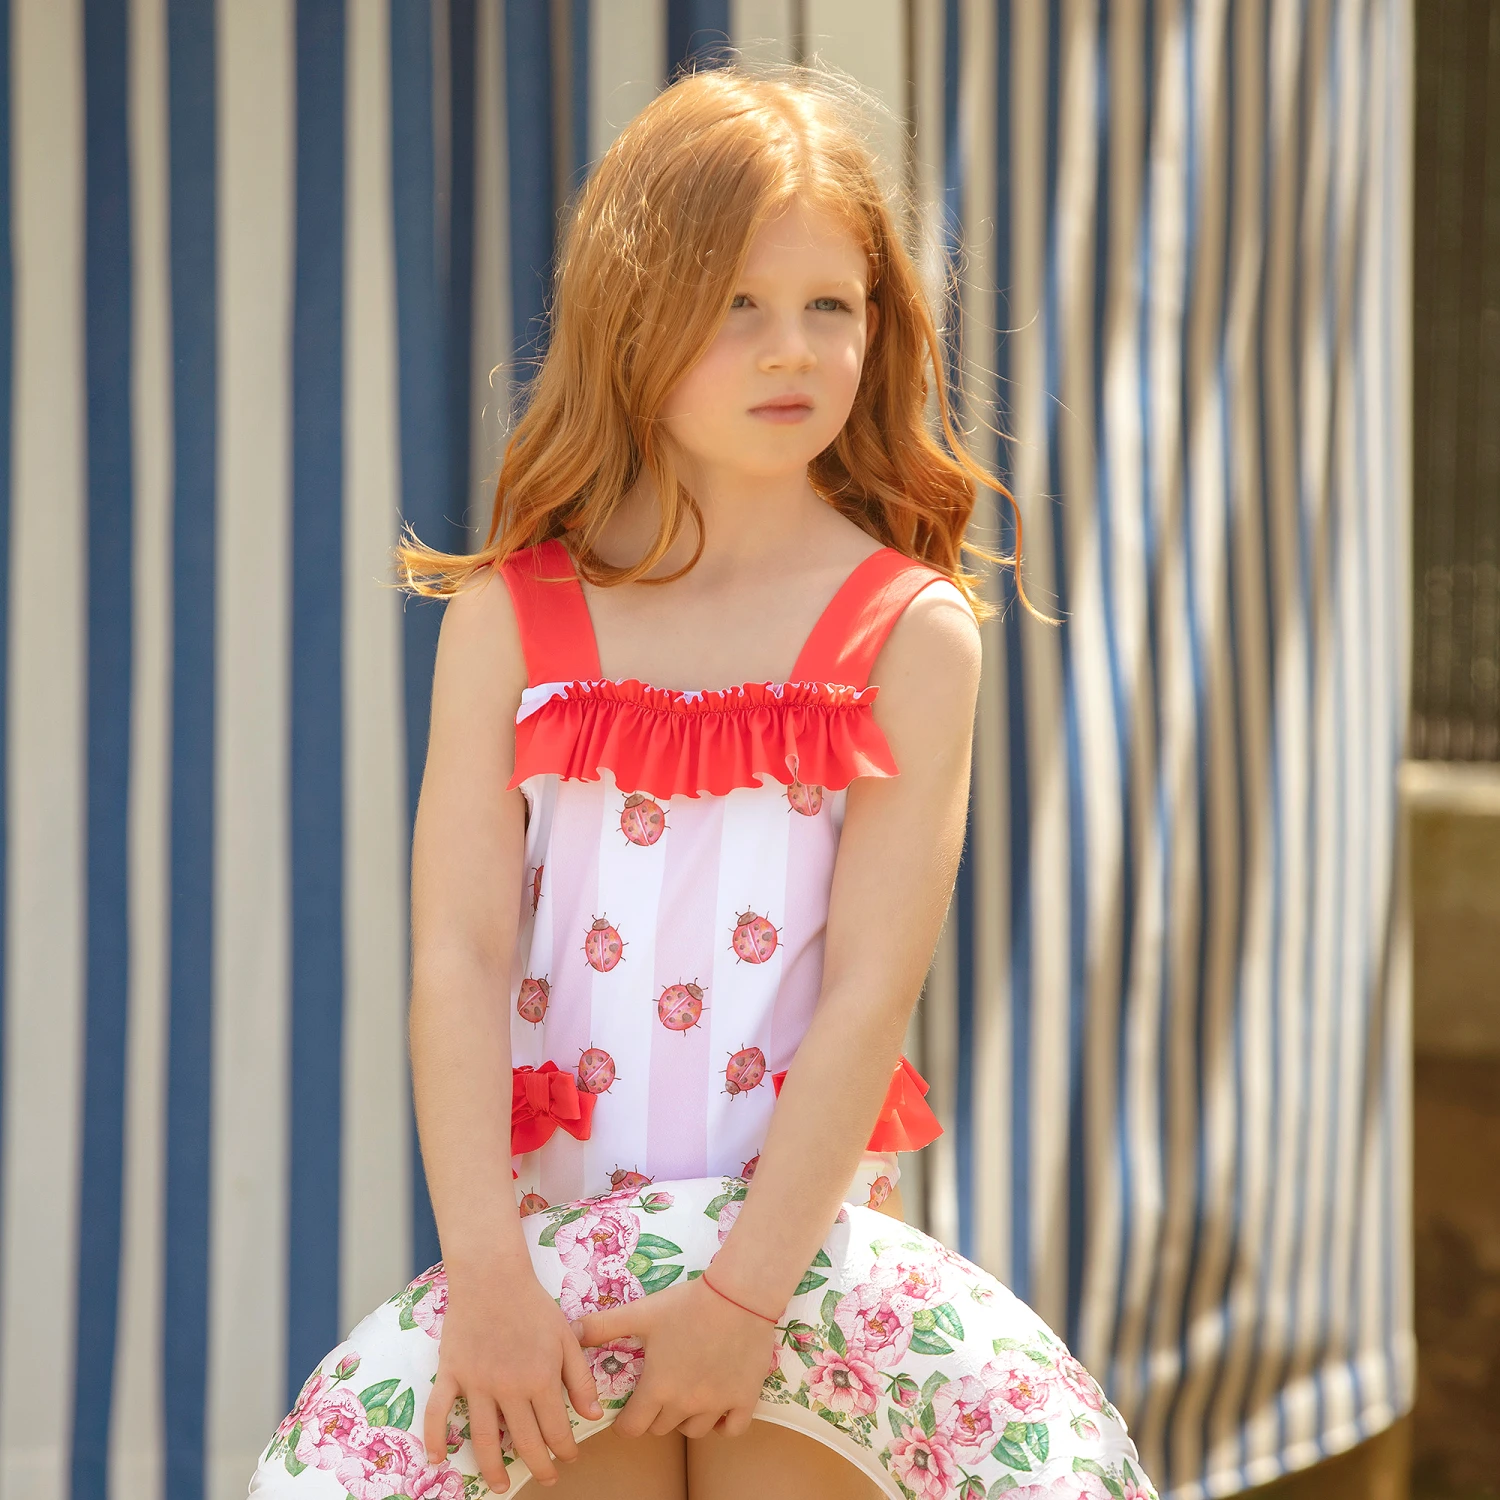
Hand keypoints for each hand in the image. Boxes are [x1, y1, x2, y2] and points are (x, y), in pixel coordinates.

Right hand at [422, 1254, 602, 1491]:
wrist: (492, 1276)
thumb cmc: (533, 1305)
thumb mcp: (567, 1337)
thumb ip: (580, 1378)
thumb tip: (594, 1416)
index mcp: (540, 1378)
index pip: (556, 1429)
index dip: (565, 1449)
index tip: (569, 1458)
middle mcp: (509, 1388)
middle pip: (524, 1441)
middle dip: (538, 1466)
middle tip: (545, 1478)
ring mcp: (476, 1383)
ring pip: (484, 1439)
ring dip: (493, 1469)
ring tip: (501, 1486)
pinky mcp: (450, 1374)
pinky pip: (438, 1412)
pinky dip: (435, 1437)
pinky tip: (438, 1459)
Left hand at [572, 1273, 778, 1439]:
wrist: (738, 1295)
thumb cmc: (687, 1303)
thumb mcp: (642, 1313)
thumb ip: (604, 1326)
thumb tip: (571, 1331)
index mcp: (658, 1388)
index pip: (632, 1429)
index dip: (625, 1422)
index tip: (627, 1412)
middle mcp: (686, 1404)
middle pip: (661, 1429)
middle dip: (654, 1416)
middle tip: (656, 1394)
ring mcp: (717, 1405)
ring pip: (694, 1432)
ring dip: (685, 1419)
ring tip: (684, 1397)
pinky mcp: (745, 1399)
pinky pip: (731, 1430)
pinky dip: (722, 1425)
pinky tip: (717, 1406)